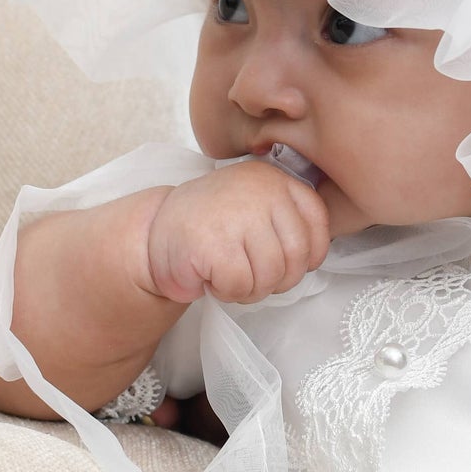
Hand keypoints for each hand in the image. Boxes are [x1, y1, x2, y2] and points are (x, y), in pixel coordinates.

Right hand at [144, 160, 330, 304]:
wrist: (154, 232)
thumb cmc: (212, 228)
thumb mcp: (258, 209)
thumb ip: (289, 221)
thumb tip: (317, 254)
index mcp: (276, 179)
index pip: (317, 222)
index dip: (307, 255)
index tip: (282, 260)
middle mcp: (261, 189)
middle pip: (297, 256)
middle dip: (277, 279)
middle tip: (250, 275)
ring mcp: (237, 215)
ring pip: (271, 275)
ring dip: (251, 289)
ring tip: (229, 274)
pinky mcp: (214, 244)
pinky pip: (241, 286)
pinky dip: (228, 292)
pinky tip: (211, 276)